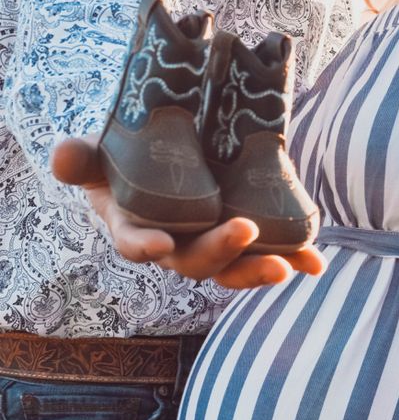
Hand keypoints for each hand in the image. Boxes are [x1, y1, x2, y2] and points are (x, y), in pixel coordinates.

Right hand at [52, 135, 326, 287]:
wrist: (157, 154)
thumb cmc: (120, 158)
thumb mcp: (97, 154)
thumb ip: (80, 157)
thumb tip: (63, 153)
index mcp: (134, 226)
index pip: (136, 242)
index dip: (146, 244)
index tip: (161, 243)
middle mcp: (175, 242)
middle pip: (195, 259)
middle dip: (220, 250)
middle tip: (243, 230)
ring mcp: (210, 239)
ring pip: (234, 265)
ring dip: (260, 266)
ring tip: (288, 266)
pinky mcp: (244, 229)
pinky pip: (267, 250)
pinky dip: (292, 256)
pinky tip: (314, 262)